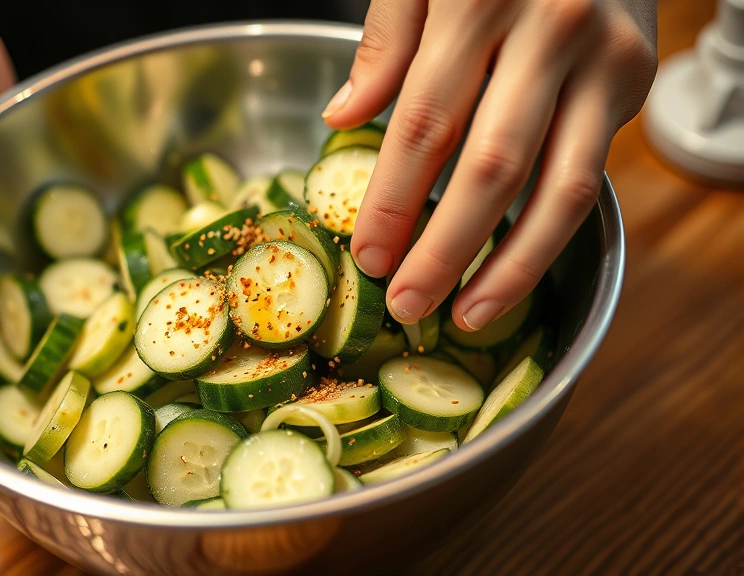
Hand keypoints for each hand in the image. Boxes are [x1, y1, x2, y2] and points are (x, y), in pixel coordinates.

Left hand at [325, 0, 655, 328]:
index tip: (366, 256)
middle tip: (407, 304)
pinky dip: (548, 232)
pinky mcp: (631, 80)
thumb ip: (386, 40)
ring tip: (468, 315)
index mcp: (480, 0)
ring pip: (556, 188)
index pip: (424, 123)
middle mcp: (549, 32)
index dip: (391, 199)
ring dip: (510, 266)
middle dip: (444, 248)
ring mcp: (601, 59)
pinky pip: (587, 175)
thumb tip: (342, 118)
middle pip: (488, 167)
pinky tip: (513, 270)